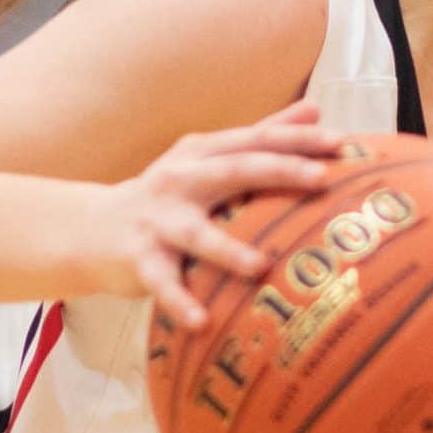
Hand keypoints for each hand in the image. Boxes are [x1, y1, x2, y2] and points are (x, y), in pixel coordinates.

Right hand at [97, 102, 340, 328]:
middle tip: (320, 179)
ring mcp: (158, 221)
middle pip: (234, 172)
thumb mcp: (208, 159)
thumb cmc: (168, 194)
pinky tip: (201, 322)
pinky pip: (163, 283)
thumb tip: (315, 110)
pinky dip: (180, 303)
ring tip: (261, 266)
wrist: (91, 227)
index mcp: (202, 152)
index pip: (255, 140)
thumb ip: (260, 135)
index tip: (341, 144)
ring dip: (228, 250)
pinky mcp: (140, 259)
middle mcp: (181, 180)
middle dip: (277, 172)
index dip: (297, 140)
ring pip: (197, 234)